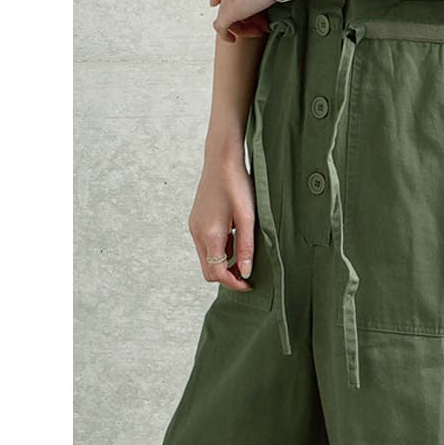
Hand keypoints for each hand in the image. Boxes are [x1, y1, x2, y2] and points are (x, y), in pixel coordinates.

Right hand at [189, 147, 257, 292]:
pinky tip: (235, 236)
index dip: (234, 283)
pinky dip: (219, 249)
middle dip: (227, 276)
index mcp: (210, 235)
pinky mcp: (196, 220)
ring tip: (244, 252)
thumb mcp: (247, 217)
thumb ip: (246, 247)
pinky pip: (205, 244)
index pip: (217, 274)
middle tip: (247, 273)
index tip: (249, 284)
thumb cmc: (237, 185)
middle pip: (209, 270)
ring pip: (207, 257)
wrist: (222, 160)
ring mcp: (194, 227)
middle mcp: (197, 234)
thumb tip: (245, 272)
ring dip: (223, 262)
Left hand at [210, 0, 274, 42]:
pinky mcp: (229, 11)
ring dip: (243, 25)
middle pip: (227, 2)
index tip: (235, 6)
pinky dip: (226, 35)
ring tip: (259, 29)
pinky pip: (221, 27)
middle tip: (256, 22)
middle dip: (243, 15)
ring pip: (226, 15)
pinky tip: (232, 39)